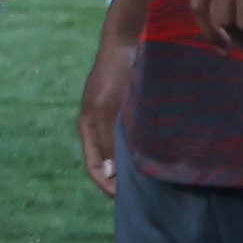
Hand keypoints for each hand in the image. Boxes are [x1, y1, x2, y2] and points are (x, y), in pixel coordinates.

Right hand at [75, 16, 141, 196]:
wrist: (124, 44)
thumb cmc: (112, 75)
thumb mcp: (106, 109)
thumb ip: (107, 140)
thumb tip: (110, 174)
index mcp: (88, 128)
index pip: (94, 166)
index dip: (105, 184)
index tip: (122, 198)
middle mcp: (99, 127)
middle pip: (107, 162)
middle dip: (118, 179)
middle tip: (139, 194)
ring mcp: (113, 118)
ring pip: (121, 151)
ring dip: (131, 166)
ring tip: (149, 179)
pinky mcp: (127, 110)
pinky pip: (131, 138)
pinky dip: (140, 150)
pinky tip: (154, 155)